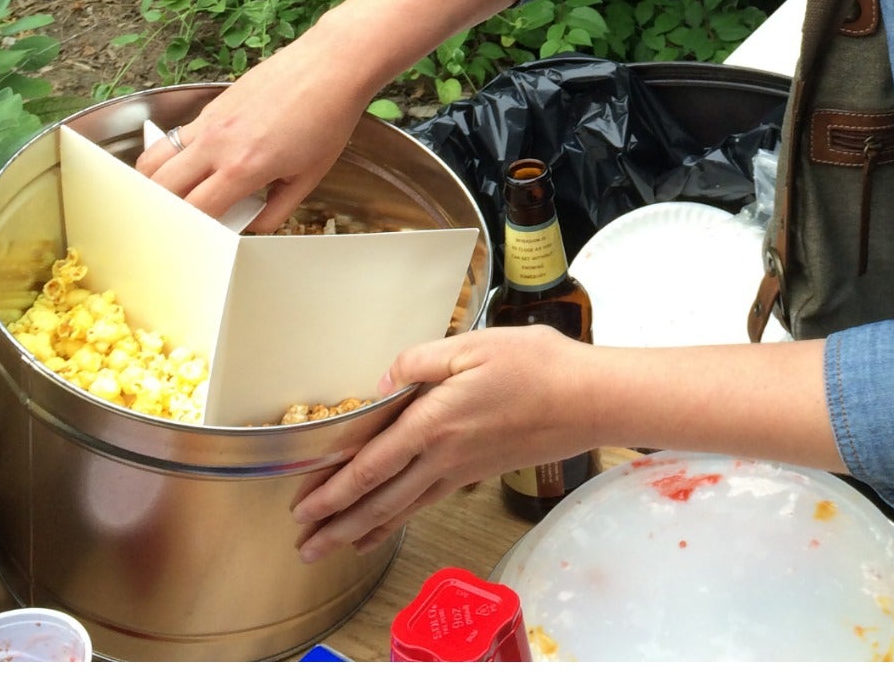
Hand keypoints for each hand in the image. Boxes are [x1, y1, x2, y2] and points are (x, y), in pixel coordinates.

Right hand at [132, 44, 368, 231]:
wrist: (329, 67)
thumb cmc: (326, 119)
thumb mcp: (309, 178)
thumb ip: (276, 209)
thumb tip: (252, 223)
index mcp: (243, 168)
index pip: (197, 210)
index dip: (192, 231)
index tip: (196, 240)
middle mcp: (216, 144)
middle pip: (164, 187)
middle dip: (164, 210)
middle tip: (175, 223)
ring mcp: (208, 121)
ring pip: (155, 158)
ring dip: (154, 182)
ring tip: (163, 196)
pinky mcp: (210, 106)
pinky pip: (173, 136)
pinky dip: (168, 156)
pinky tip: (184, 165)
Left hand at [289, 326, 595, 562]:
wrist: (590, 400)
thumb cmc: (537, 367)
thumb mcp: (470, 346)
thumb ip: (417, 362)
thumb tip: (381, 383)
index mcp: (434, 423)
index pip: (372, 464)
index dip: (334, 489)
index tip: (303, 507)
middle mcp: (443, 456)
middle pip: (379, 499)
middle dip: (337, 525)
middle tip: (305, 546)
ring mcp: (460, 470)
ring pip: (401, 508)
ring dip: (361, 530)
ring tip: (331, 548)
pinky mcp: (476, 473)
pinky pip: (425, 502)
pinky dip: (397, 520)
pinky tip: (383, 528)